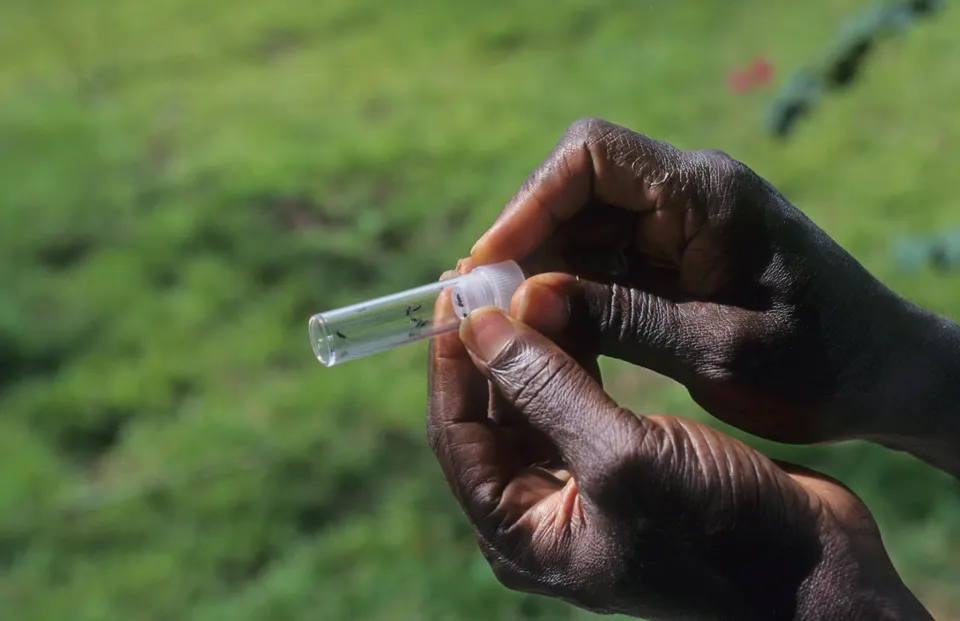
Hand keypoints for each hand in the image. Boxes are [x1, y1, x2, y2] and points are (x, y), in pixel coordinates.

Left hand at [427, 302, 931, 619]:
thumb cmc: (718, 530)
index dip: (452, 362)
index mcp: (519, 533)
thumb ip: (547, 390)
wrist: (814, 569)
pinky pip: (575, 398)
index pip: (457, 434)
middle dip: (489, 347)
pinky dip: (570, 354)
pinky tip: (570, 307)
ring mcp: (580, 486)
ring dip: (529, 343)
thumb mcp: (622, 459)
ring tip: (525, 279)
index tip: (454, 294)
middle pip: (490, 414)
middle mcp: (539, 511)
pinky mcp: (619, 459)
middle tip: (487, 275)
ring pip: (532, 401)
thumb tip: (479, 326)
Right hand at [469, 118, 959, 459]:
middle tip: (491, 307)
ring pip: (585, 226)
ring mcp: (683, 225)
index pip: (590, 156)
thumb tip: (520, 302)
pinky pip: (607, 258)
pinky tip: (556, 332)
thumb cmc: (818, 364)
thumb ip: (619, 318)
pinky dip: (574, 290)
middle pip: (576, 189)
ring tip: (516, 328)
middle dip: (528, 242)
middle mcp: (689, 195)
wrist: (885, 377)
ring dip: (545, 271)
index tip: (491, 263)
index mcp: (706, 194)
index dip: (529, 202)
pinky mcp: (680, 257)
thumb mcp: (716, 348)